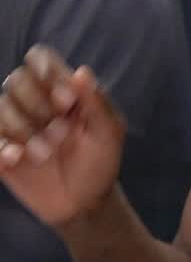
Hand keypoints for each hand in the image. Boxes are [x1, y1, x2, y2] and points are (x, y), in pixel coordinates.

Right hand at [0, 46, 125, 227]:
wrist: (85, 203)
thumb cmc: (100, 162)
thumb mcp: (109, 134)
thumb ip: (98, 102)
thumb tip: (81, 72)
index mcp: (61, 89)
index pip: (40, 58)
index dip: (47, 73)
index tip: (66, 101)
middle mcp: (35, 101)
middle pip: (16, 79)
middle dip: (38, 106)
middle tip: (61, 134)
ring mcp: (16, 125)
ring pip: (1, 106)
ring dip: (24, 130)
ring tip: (46, 154)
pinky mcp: (2, 150)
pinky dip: (2, 146)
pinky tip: (18, 159)